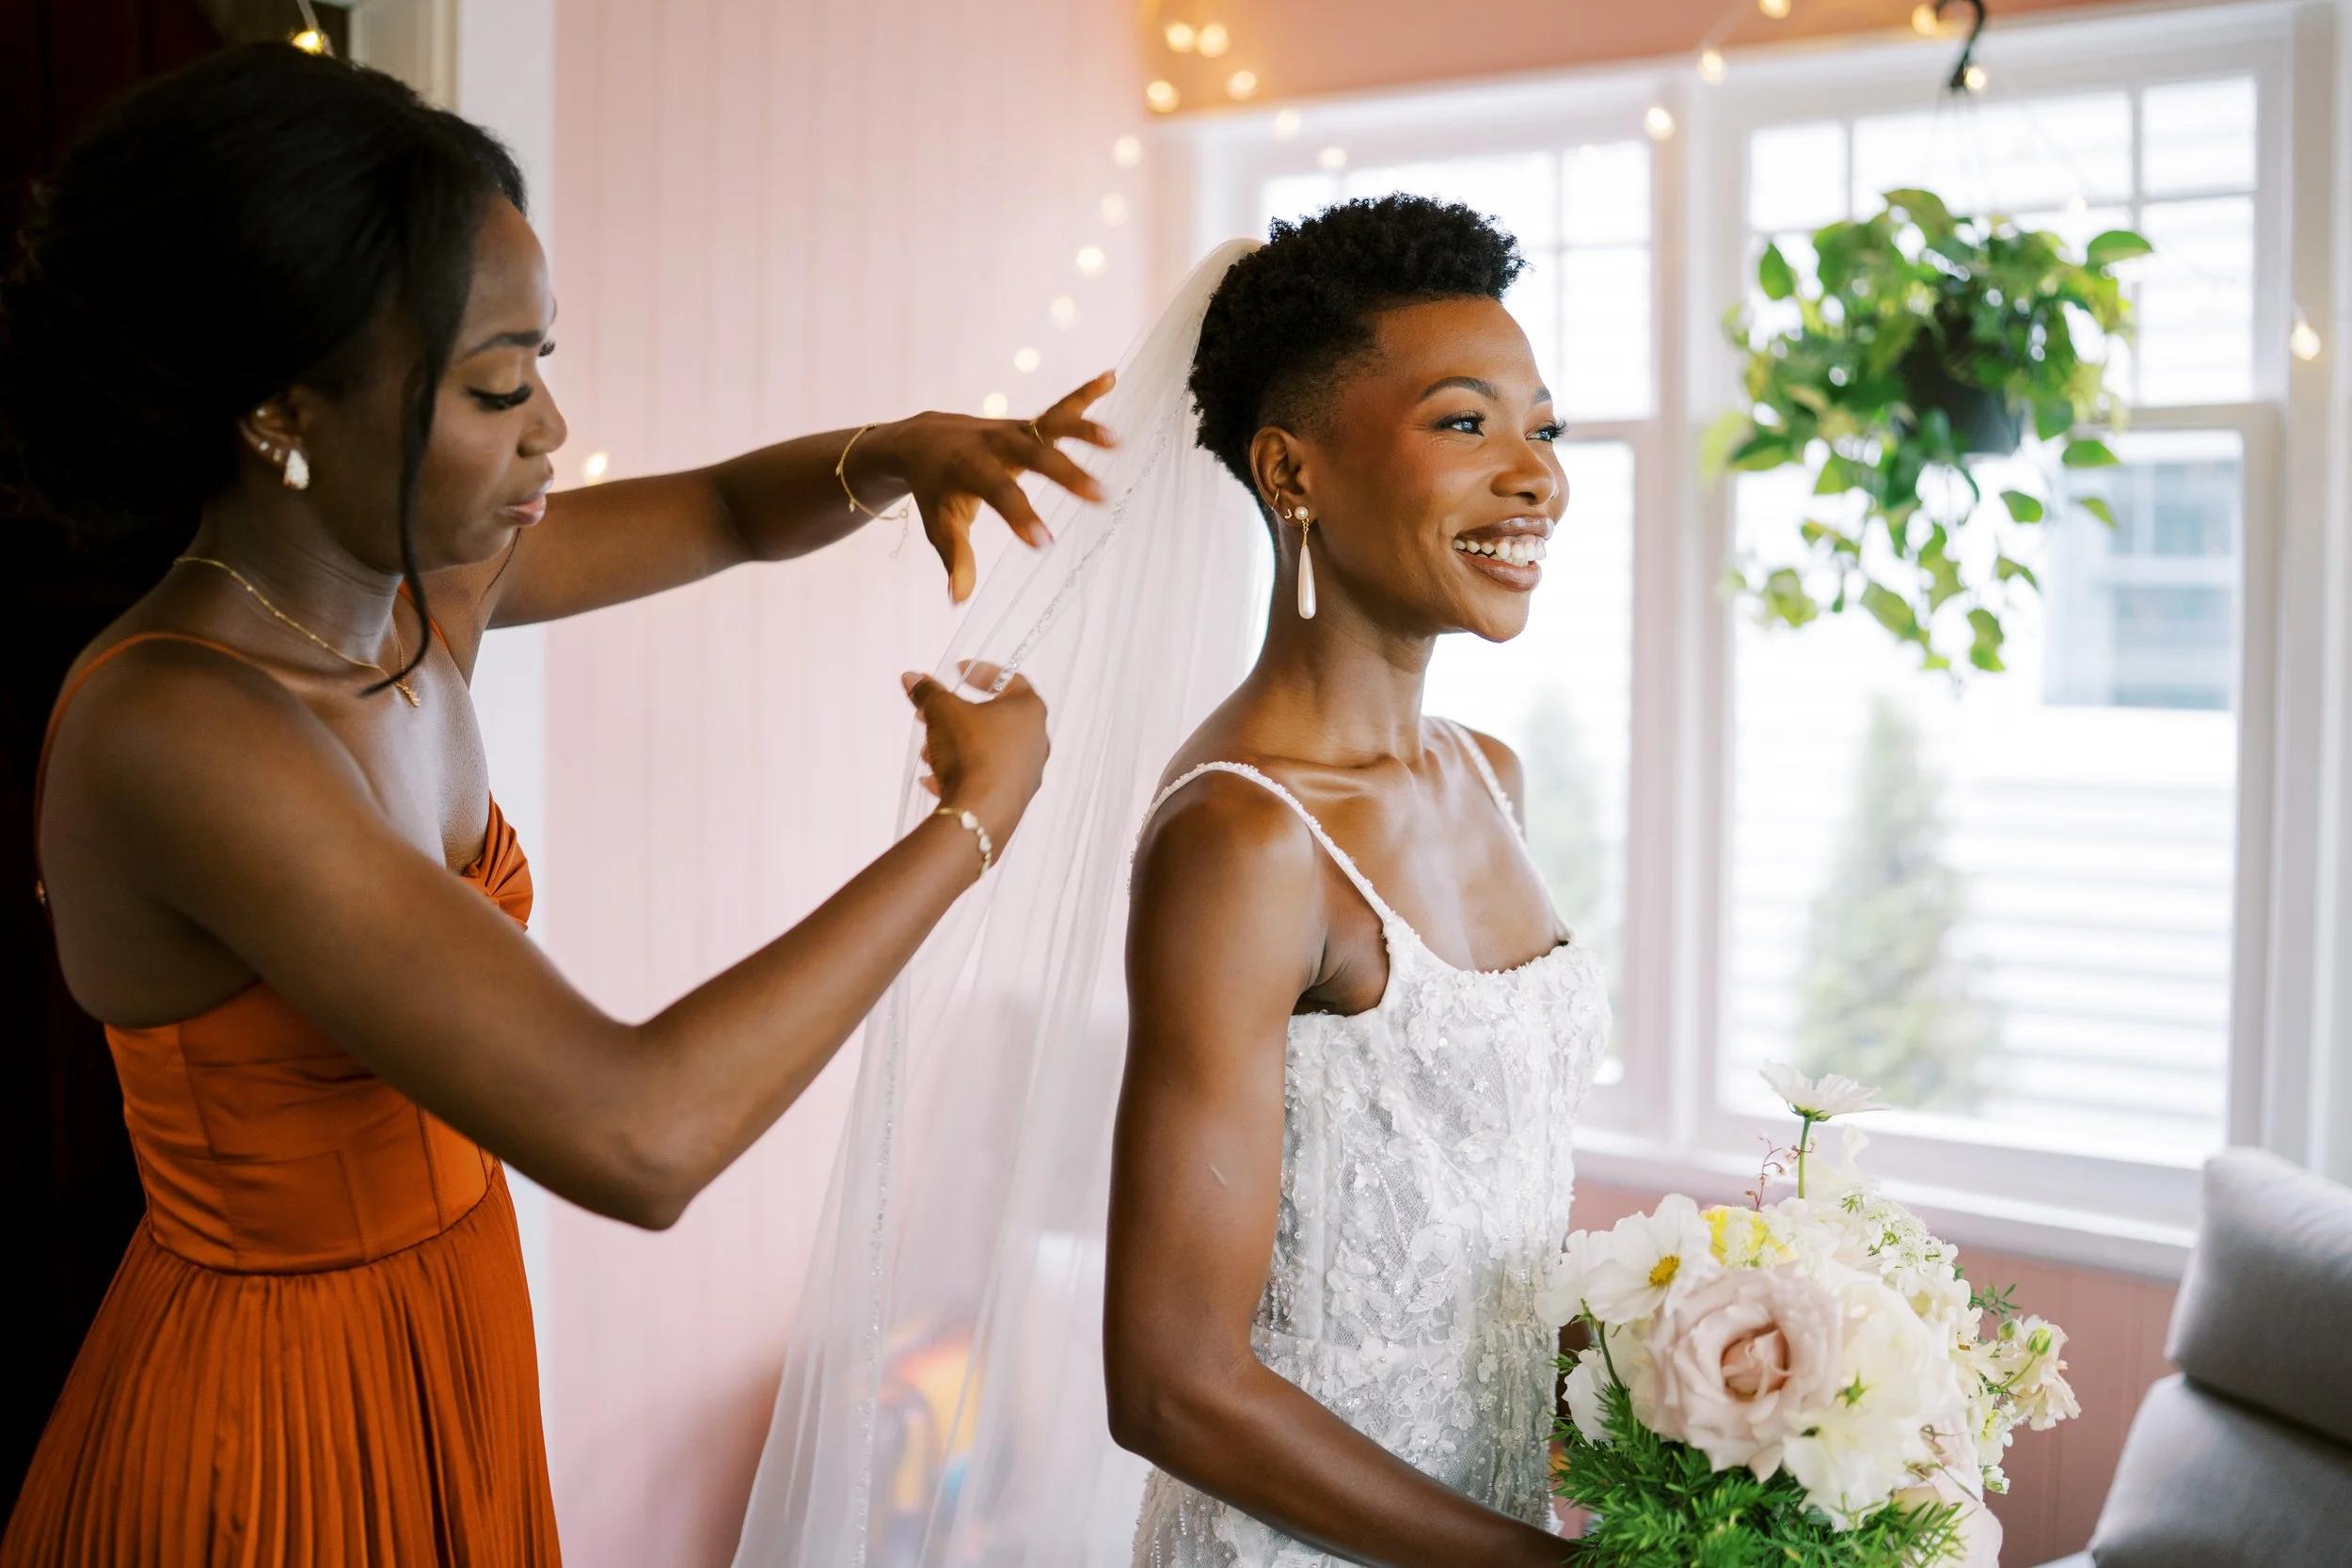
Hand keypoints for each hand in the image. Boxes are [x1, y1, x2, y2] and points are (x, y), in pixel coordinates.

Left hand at [861, 373, 1117, 602]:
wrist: (924, 440)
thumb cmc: (936, 489)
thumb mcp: (939, 523)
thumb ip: (954, 558)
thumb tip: (958, 599)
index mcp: (969, 468)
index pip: (999, 493)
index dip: (1020, 516)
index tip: (1044, 543)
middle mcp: (993, 442)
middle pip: (1033, 456)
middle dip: (1066, 475)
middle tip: (1101, 496)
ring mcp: (1013, 428)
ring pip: (1050, 425)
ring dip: (1084, 430)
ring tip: (1116, 442)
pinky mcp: (1028, 423)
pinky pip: (1058, 407)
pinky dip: (1084, 392)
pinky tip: (1110, 378)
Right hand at [901, 661, 1049, 856]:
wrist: (980, 813)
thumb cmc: (971, 751)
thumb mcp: (942, 712)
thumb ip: (928, 692)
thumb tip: (913, 678)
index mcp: (1029, 709)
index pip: (1010, 679)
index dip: (982, 673)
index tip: (957, 673)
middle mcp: (1036, 739)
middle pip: (994, 717)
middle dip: (958, 715)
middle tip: (932, 713)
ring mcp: (1028, 771)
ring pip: (988, 749)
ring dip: (957, 746)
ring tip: (929, 751)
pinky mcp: (1015, 797)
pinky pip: (986, 777)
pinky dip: (962, 773)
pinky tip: (935, 780)